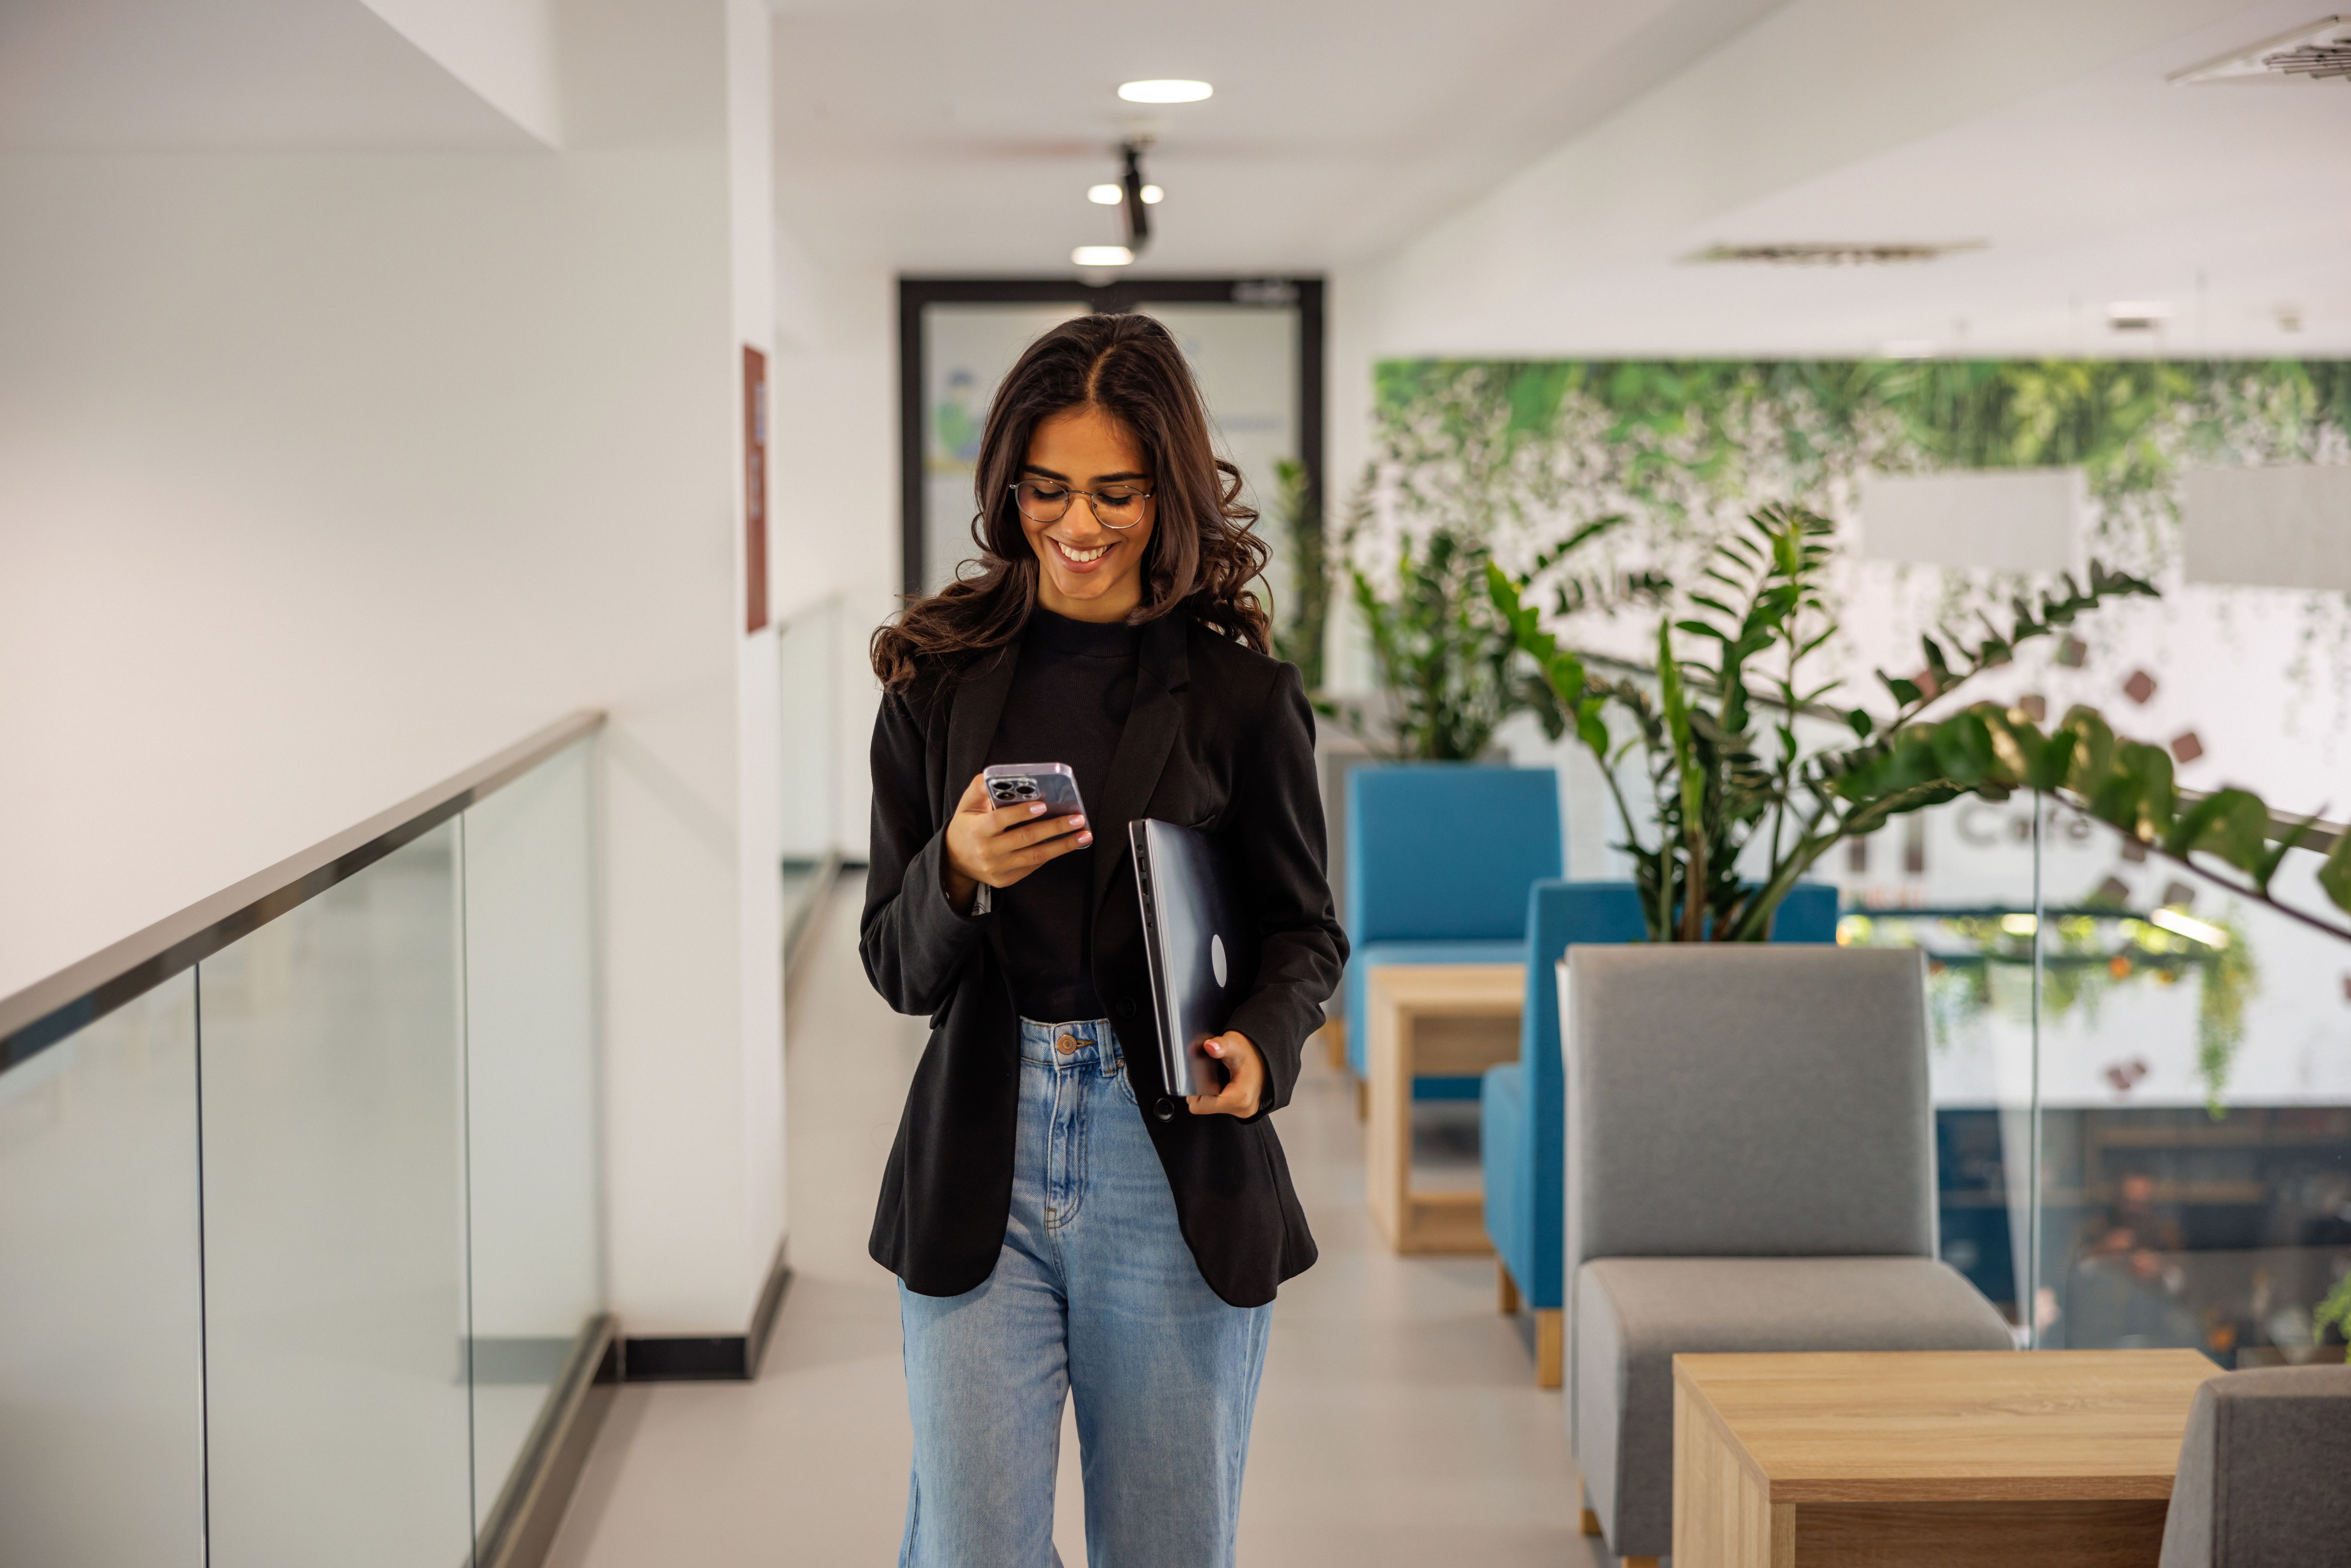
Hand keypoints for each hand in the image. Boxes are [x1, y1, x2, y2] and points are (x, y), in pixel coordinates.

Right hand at [941, 773, 1091, 912]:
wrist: (954, 860)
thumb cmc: (967, 826)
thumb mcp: (966, 805)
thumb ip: (979, 788)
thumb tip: (995, 775)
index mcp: (977, 830)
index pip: (1000, 820)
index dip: (1021, 813)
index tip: (1043, 805)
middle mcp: (987, 852)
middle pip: (1025, 839)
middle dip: (1054, 828)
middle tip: (1078, 819)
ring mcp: (997, 869)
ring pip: (1035, 856)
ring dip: (1063, 845)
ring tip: (1083, 835)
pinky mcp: (1005, 880)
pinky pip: (1032, 866)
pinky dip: (1051, 854)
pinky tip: (1067, 844)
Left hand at [1187, 1031, 1263, 1118]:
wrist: (1267, 1058)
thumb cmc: (1252, 1052)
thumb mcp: (1235, 1044)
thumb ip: (1221, 1045)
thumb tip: (1209, 1046)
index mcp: (1239, 1097)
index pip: (1200, 1106)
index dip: (1193, 1092)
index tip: (1198, 1077)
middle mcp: (1243, 1109)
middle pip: (1206, 1107)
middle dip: (1203, 1091)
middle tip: (1211, 1074)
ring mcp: (1244, 1111)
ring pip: (1213, 1106)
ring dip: (1211, 1093)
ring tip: (1219, 1077)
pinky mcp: (1243, 1110)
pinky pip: (1221, 1105)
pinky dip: (1219, 1094)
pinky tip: (1224, 1082)